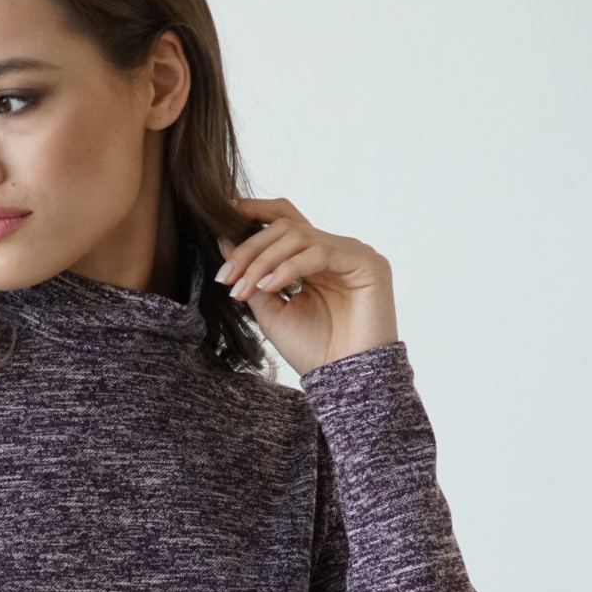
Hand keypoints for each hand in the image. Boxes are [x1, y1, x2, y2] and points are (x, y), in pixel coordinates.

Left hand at [216, 197, 396, 372]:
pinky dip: (289, 267)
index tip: (224, 212)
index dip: (256, 211)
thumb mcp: (271, 312)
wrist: (345, 381)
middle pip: (286, 226)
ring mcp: (352, 253)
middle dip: (249, 249)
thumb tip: (224, 243)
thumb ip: (252, 277)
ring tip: (243, 290)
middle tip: (226, 278)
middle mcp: (334, 250)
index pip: (285, 220)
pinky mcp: (367, 263)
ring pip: (298, 237)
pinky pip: (320, 252)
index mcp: (313, 258)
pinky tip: (269, 285)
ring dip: (263, 261)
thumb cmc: (313, 350)